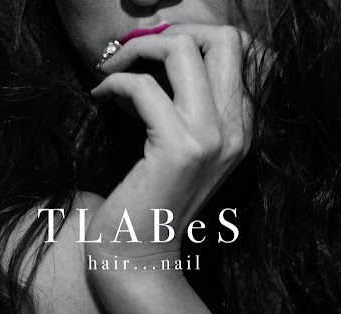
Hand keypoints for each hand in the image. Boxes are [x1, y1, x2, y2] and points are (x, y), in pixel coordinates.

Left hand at [87, 24, 260, 273]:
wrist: (139, 256)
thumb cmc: (149, 201)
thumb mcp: (178, 148)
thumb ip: (183, 105)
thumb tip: (157, 56)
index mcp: (241, 127)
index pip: (240, 50)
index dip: (194, 36)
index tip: (154, 53)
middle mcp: (235, 129)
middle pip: (225, 37)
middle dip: (174, 31)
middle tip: (136, 52)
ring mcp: (211, 138)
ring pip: (185, 50)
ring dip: (139, 50)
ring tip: (113, 71)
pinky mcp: (178, 149)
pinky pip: (143, 87)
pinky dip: (114, 83)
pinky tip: (100, 97)